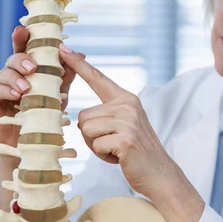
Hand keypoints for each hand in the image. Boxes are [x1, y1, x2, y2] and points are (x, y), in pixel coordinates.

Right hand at [0, 26, 79, 146]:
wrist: (31, 142)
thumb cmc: (44, 115)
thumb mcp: (58, 94)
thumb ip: (66, 75)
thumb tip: (81, 54)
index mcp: (27, 69)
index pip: (24, 49)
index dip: (22, 38)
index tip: (24, 30)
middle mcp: (11, 73)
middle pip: (13, 58)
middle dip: (23, 60)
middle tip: (34, 68)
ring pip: (3, 73)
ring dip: (15, 78)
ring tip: (26, 88)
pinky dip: (2, 90)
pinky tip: (13, 95)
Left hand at [59, 44, 204, 221]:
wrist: (159, 172)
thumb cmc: (136, 151)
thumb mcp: (125, 124)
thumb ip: (108, 113)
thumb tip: (81, 114)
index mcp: (126, 99)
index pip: (98, 78)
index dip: (79, 64)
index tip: (63, 49)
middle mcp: (127, 105)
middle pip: (83, 115)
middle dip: (91, 135)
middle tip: (112, 144)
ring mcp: (127, 121)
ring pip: (86, 130)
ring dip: (95, 145)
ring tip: (115, 150)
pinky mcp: (124, 139)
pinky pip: (95, 144)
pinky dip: (103, 155)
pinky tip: (119, 157)